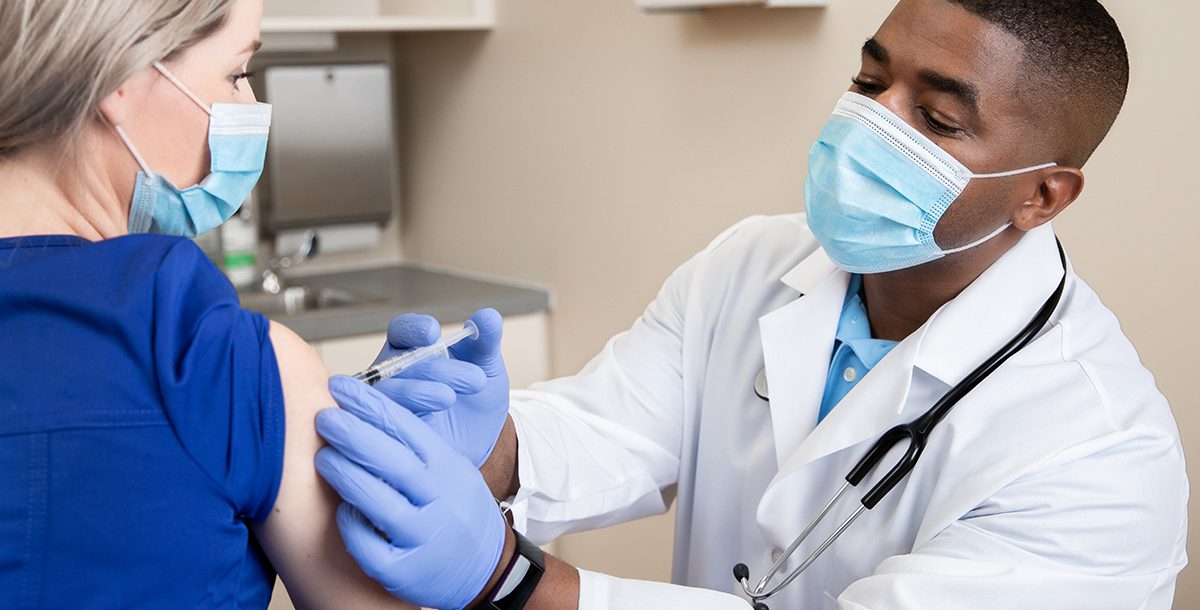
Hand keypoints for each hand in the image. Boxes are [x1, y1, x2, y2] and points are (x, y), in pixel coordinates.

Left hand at [316, 376, 507, 609]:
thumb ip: (416, 447)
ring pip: (379, 503)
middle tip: (323, 417)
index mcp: (450, 468)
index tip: (341, 386)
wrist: (486, 566)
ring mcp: (425, 538)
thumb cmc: (456, 509)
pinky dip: (350, 526)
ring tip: (321, 457)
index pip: (408, 429)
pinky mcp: (406, 572)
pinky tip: (340, 510)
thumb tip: (363, 412)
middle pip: (393, 462)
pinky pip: (369, 547)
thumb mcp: (451, 469)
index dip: (371, 405)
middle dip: (354, 435)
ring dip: (345, 476)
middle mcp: (441, 501)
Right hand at [374, 308, 510, 466]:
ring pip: (390, 392)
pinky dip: (403, 419)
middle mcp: (395, 374)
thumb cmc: (477, 398)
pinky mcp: (391, 431)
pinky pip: (386, 422)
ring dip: (417, 391)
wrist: (484, 442)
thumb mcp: (487, 368)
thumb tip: (489, 316)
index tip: (432, 332)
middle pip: (399, 362)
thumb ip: (486, 341)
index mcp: (413, 349)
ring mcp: (390, 402)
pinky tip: (429, 420)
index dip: (412, 329)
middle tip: (474, 379)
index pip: (401, 331)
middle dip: (434, 368)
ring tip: (448, 397)